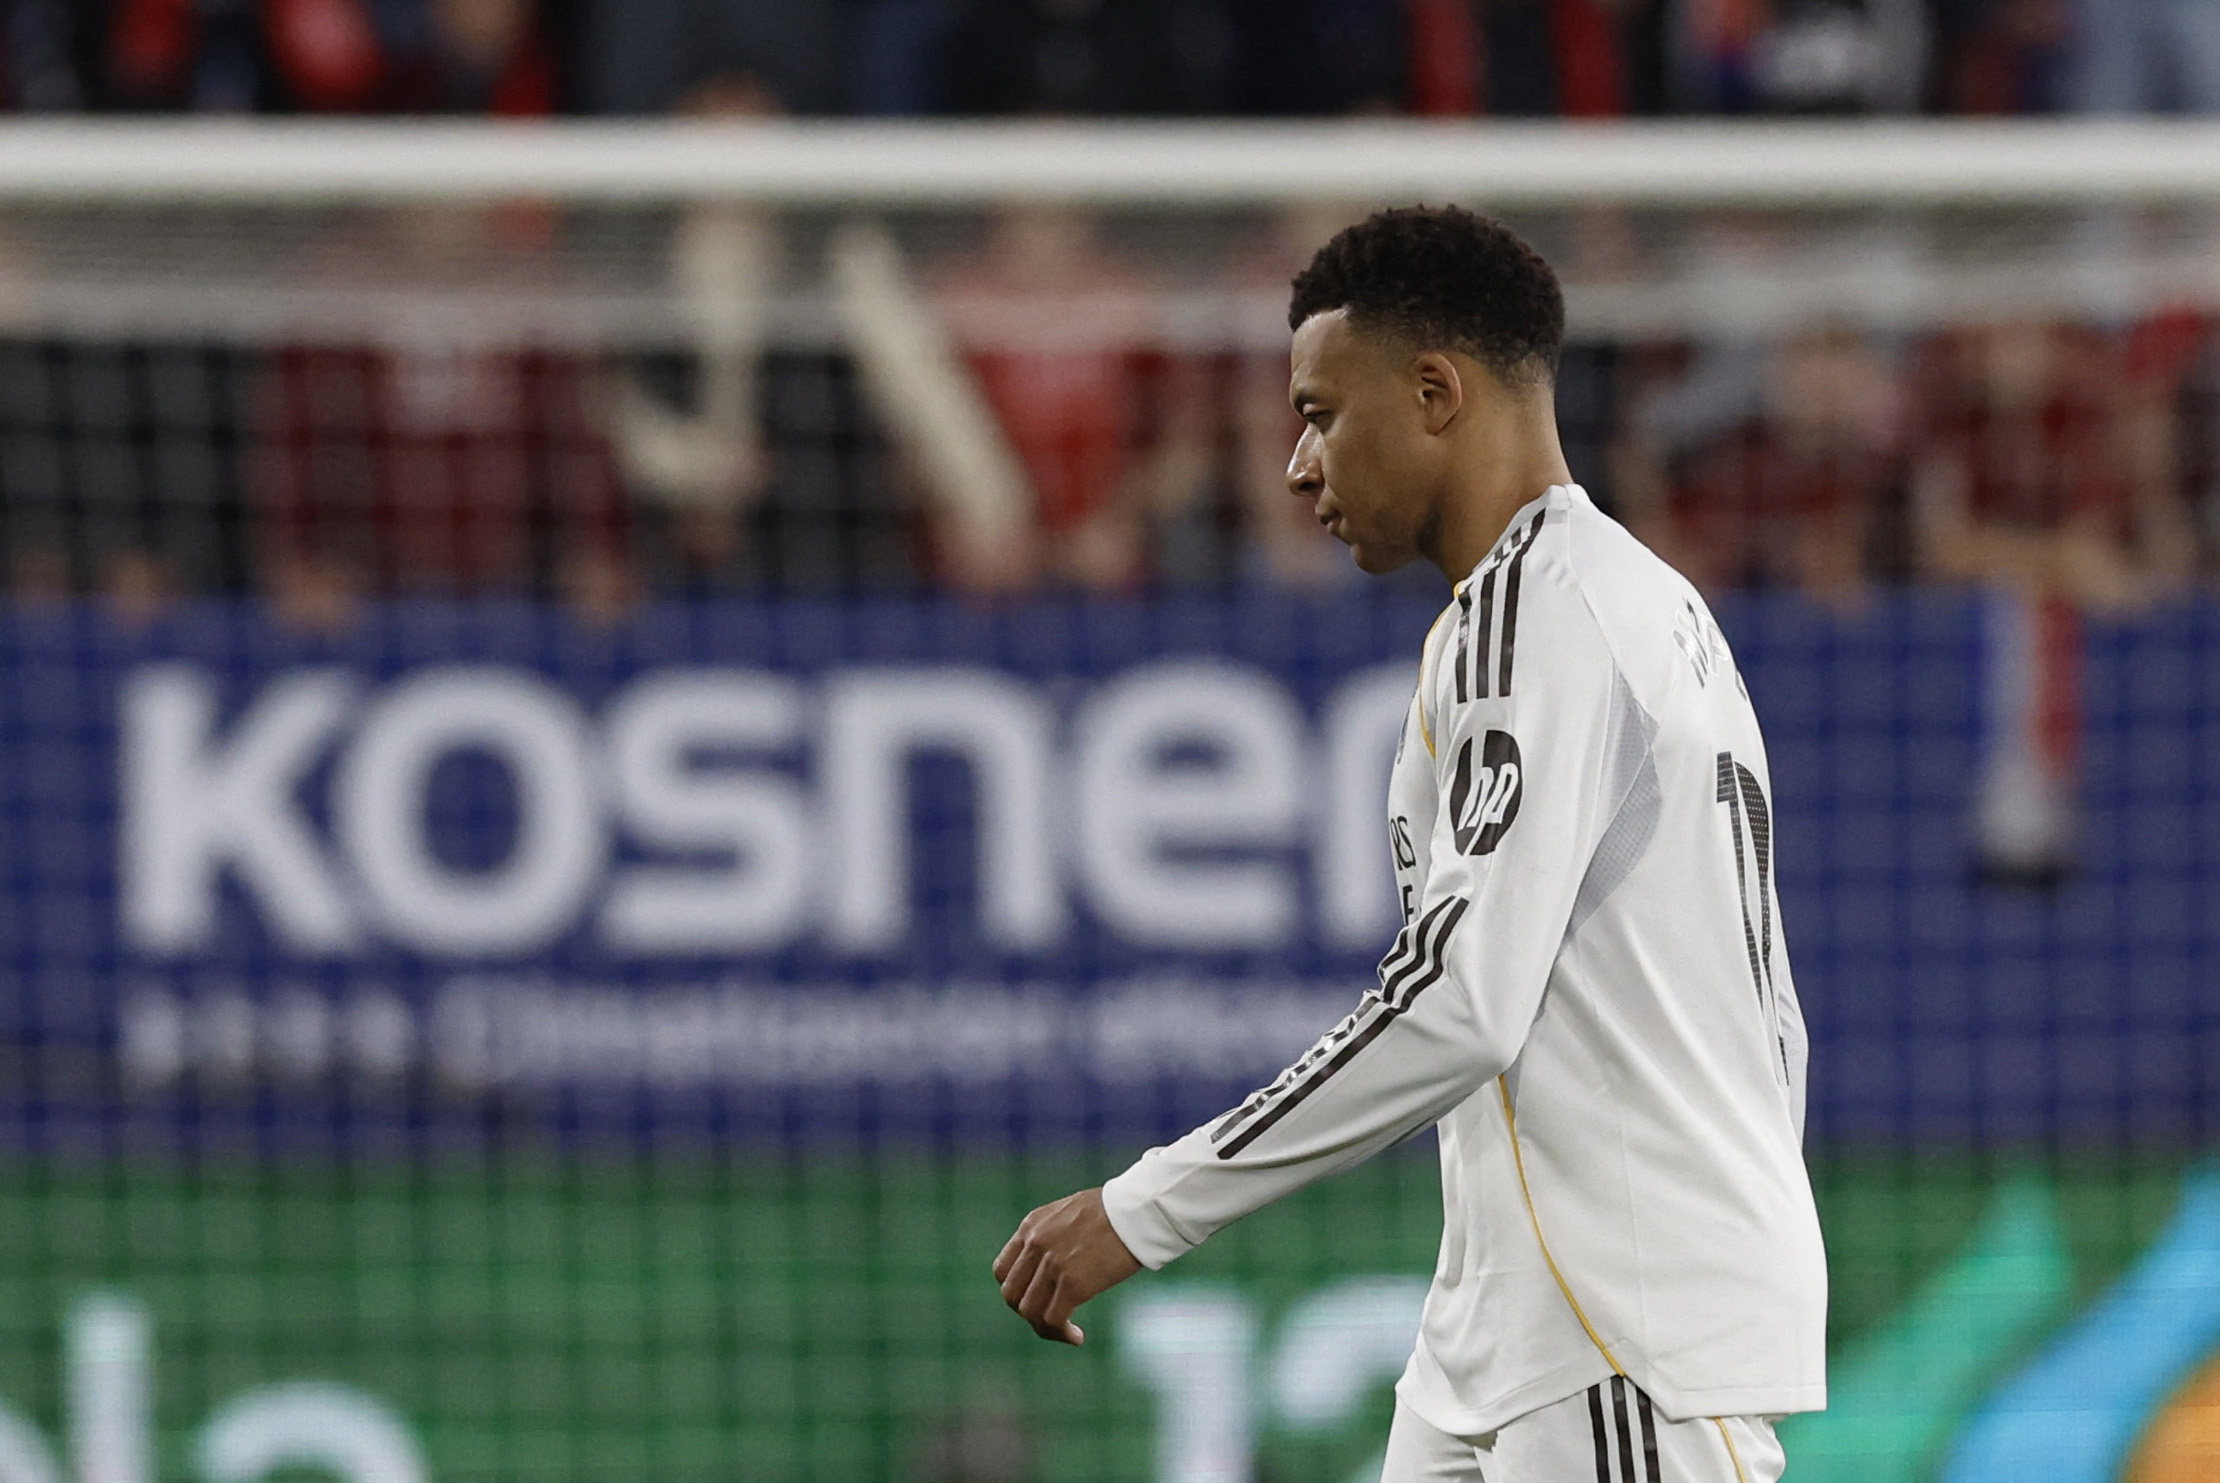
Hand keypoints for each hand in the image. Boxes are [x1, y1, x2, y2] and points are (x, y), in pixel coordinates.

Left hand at [993, 1188, 1141, 1345]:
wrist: (1138, 1210)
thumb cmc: (1114, 1211)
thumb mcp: (1068, 1213)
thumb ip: (1052, 1235)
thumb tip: (1052, 1261)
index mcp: (1031, 1226)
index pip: (1002, 1271)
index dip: (1016, 1291)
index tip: (1037, 1299)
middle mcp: (1035, 1245)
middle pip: (1011, 1295)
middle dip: (1028, 1313)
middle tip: (1052, 1318)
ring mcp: (1052, 1265)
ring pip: (1029, 1312)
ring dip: (1045, 1329)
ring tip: (1066, 1332)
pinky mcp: (1073, 1284)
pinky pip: (1053, 1320)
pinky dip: (1062, 1333)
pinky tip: (1078, 1336)